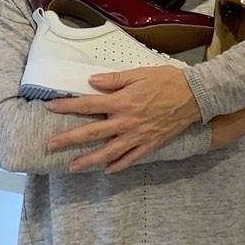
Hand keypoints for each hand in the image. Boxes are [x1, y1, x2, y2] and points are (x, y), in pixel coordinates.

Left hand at [45, 66, 200, 172]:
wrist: (195, 96)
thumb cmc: (167, 80)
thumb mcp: (139, 73)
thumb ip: (114, 79)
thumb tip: (92, 81)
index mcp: (121, 102)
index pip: (87, 105)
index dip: (67, 106)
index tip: (50, 107)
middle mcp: (126, 122)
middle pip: (91, 133)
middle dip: (68, 139)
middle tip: (49, 146)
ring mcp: (137, 136)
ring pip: (108, 152)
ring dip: (88, 160)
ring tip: (71, 167)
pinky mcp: (150, 144)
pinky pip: (131, 158)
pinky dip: (118, 166)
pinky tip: (107, 171)